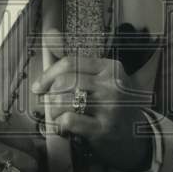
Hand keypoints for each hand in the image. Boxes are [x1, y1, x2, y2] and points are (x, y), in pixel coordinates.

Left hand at [31, 28, 151, 171]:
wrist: (135, 137)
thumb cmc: (112, 104)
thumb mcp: (101, 79)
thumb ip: (75, 62)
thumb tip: (49, 33)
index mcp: (111, 68)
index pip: (71, 63)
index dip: (48, 74)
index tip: (37, 86)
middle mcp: (113, 85)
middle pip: (65, 82)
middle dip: (50, 94)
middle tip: (49, 103)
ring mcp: (111, 107)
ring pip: (64, 101)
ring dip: (54, 110)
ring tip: (58, 115)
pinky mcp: (105, 128)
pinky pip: (70, 120)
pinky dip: (60, 123)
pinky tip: (64, 126)